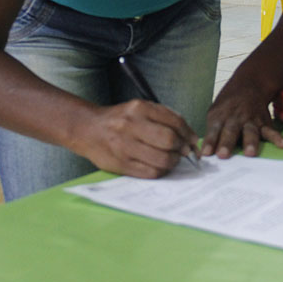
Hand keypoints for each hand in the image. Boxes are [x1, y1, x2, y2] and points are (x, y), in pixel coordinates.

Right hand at [77, 100, 198, 178]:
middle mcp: (131, 125)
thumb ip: (165, 118)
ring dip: (173, 162)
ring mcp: (125, 146)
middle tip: (184, 151)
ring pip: (162, 160)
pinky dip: (161, 171)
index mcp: (139, 108)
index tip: (193, 141)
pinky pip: (151, 173)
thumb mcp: (140, 108)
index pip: (174, 122)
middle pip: (169, 141)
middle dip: (182, 148)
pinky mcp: (122, 164)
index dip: (189, 133)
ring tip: (172, 159)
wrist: (88, 129)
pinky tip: (160, 166)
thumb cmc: (120, 119)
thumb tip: (190, 137)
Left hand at [202, 78, 282, 158]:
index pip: (213, 130)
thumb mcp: (215, 112)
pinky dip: (278, 138)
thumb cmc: (228, 105)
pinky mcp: (264, 123)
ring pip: (250, 131)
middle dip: (226, 143)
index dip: (209, 141)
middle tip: (223, 155)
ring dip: (250, 142)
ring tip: (250, 153)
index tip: (206, 153)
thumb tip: (205, 154)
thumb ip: (212, 132)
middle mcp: (235, 118)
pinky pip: (271, 131)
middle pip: (230, 131)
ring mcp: (251, 120)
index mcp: (220, 116)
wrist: (249, 85)